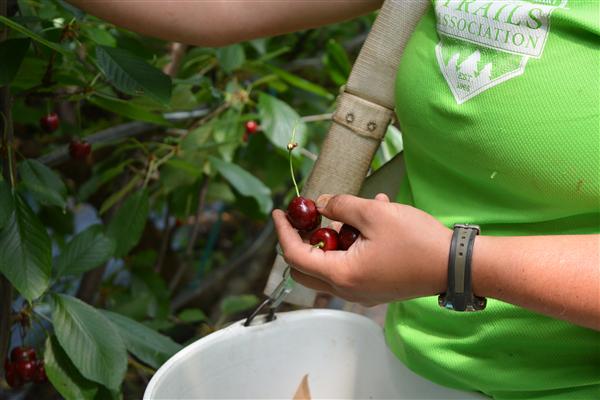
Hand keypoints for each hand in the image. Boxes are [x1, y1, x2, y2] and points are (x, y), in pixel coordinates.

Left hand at [272, 193, 451, 305]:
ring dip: (333, 238)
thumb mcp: (374, 214)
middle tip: (308, 217)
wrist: (456, 266)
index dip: (283, 232)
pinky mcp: (376, 288)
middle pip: (307, 267)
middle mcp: (347, 289)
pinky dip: (352, 244)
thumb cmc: (416, 240)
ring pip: (330, 265)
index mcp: (341, 274)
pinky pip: (352, 266)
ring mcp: (362, 291)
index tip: (278, 212)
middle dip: (303, 240)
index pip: (295, 255)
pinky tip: (372, 218)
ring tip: (352, 210)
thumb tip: (321, 205)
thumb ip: (341, 206)